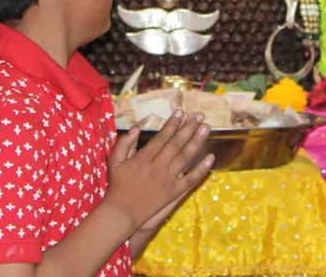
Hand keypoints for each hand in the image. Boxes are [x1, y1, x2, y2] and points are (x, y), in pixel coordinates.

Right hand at [104, 111, 213, 232]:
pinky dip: (201, 168)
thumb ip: (124, 144)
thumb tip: (136, 129)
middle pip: (177, 144)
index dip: (172, 124)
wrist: (122, 213)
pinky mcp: (174, 193)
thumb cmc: (118, 186)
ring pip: (186, 158)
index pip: (162, 137)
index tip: (181, 112)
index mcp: (144, 158)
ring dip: (197, 142)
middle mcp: (158, 167)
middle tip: (199, 115)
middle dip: (189, 128)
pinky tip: (210, 157)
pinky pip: (190, 179)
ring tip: (206, 128)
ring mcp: (168, 180)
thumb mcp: (114, 162)